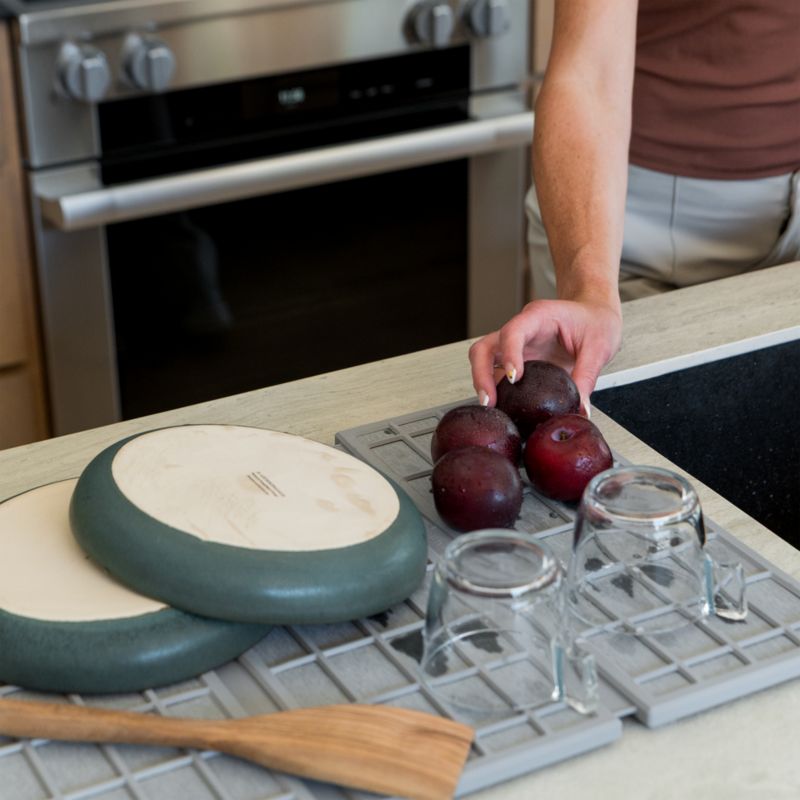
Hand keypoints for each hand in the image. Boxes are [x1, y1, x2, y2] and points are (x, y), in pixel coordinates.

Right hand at [468, 298, 621, 413]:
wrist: (595, 316)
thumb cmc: (595, 321)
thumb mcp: (599, 348)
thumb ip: (587, 377)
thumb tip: (579, 410)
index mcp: (539, 317)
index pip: (513, 332)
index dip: (510, 354)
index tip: (515, 378)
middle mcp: (521, 331)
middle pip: (484, 348)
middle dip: (481, 375)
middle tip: (490, 400)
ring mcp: (516, 347)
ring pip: (484, 361)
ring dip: (483, 384)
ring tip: (492, 407)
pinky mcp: (518, 361)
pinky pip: (498, 375)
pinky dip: (497, 391)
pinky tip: (504, 407)